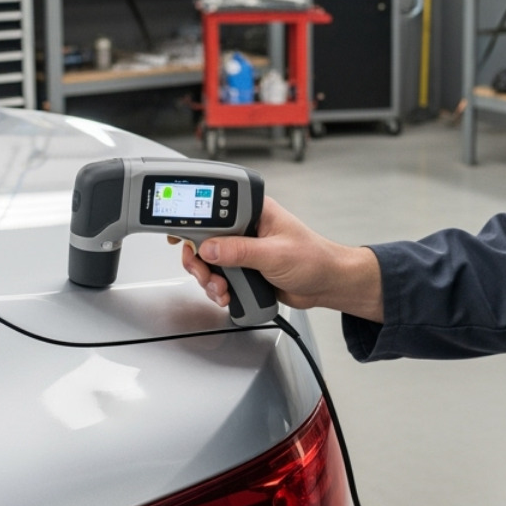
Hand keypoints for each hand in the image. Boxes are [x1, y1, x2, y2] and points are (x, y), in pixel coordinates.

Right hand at [172, 196, 383, 321]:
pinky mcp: (243, 268)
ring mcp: (243, 249)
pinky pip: (218, 276)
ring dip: (208, 278)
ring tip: (222, 289)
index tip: (178, 237)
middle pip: (204, 238)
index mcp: (254, 211)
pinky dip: (217, 288)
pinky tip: (227, 295)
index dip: (192, 223)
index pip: (214, 210)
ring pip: (208, 261)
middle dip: (200, 260)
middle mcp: (245, 228)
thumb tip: (210, 248)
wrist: (327, 285)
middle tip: (205, 273)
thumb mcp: (275, 254)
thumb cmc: (314, 259)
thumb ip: (240, 251)